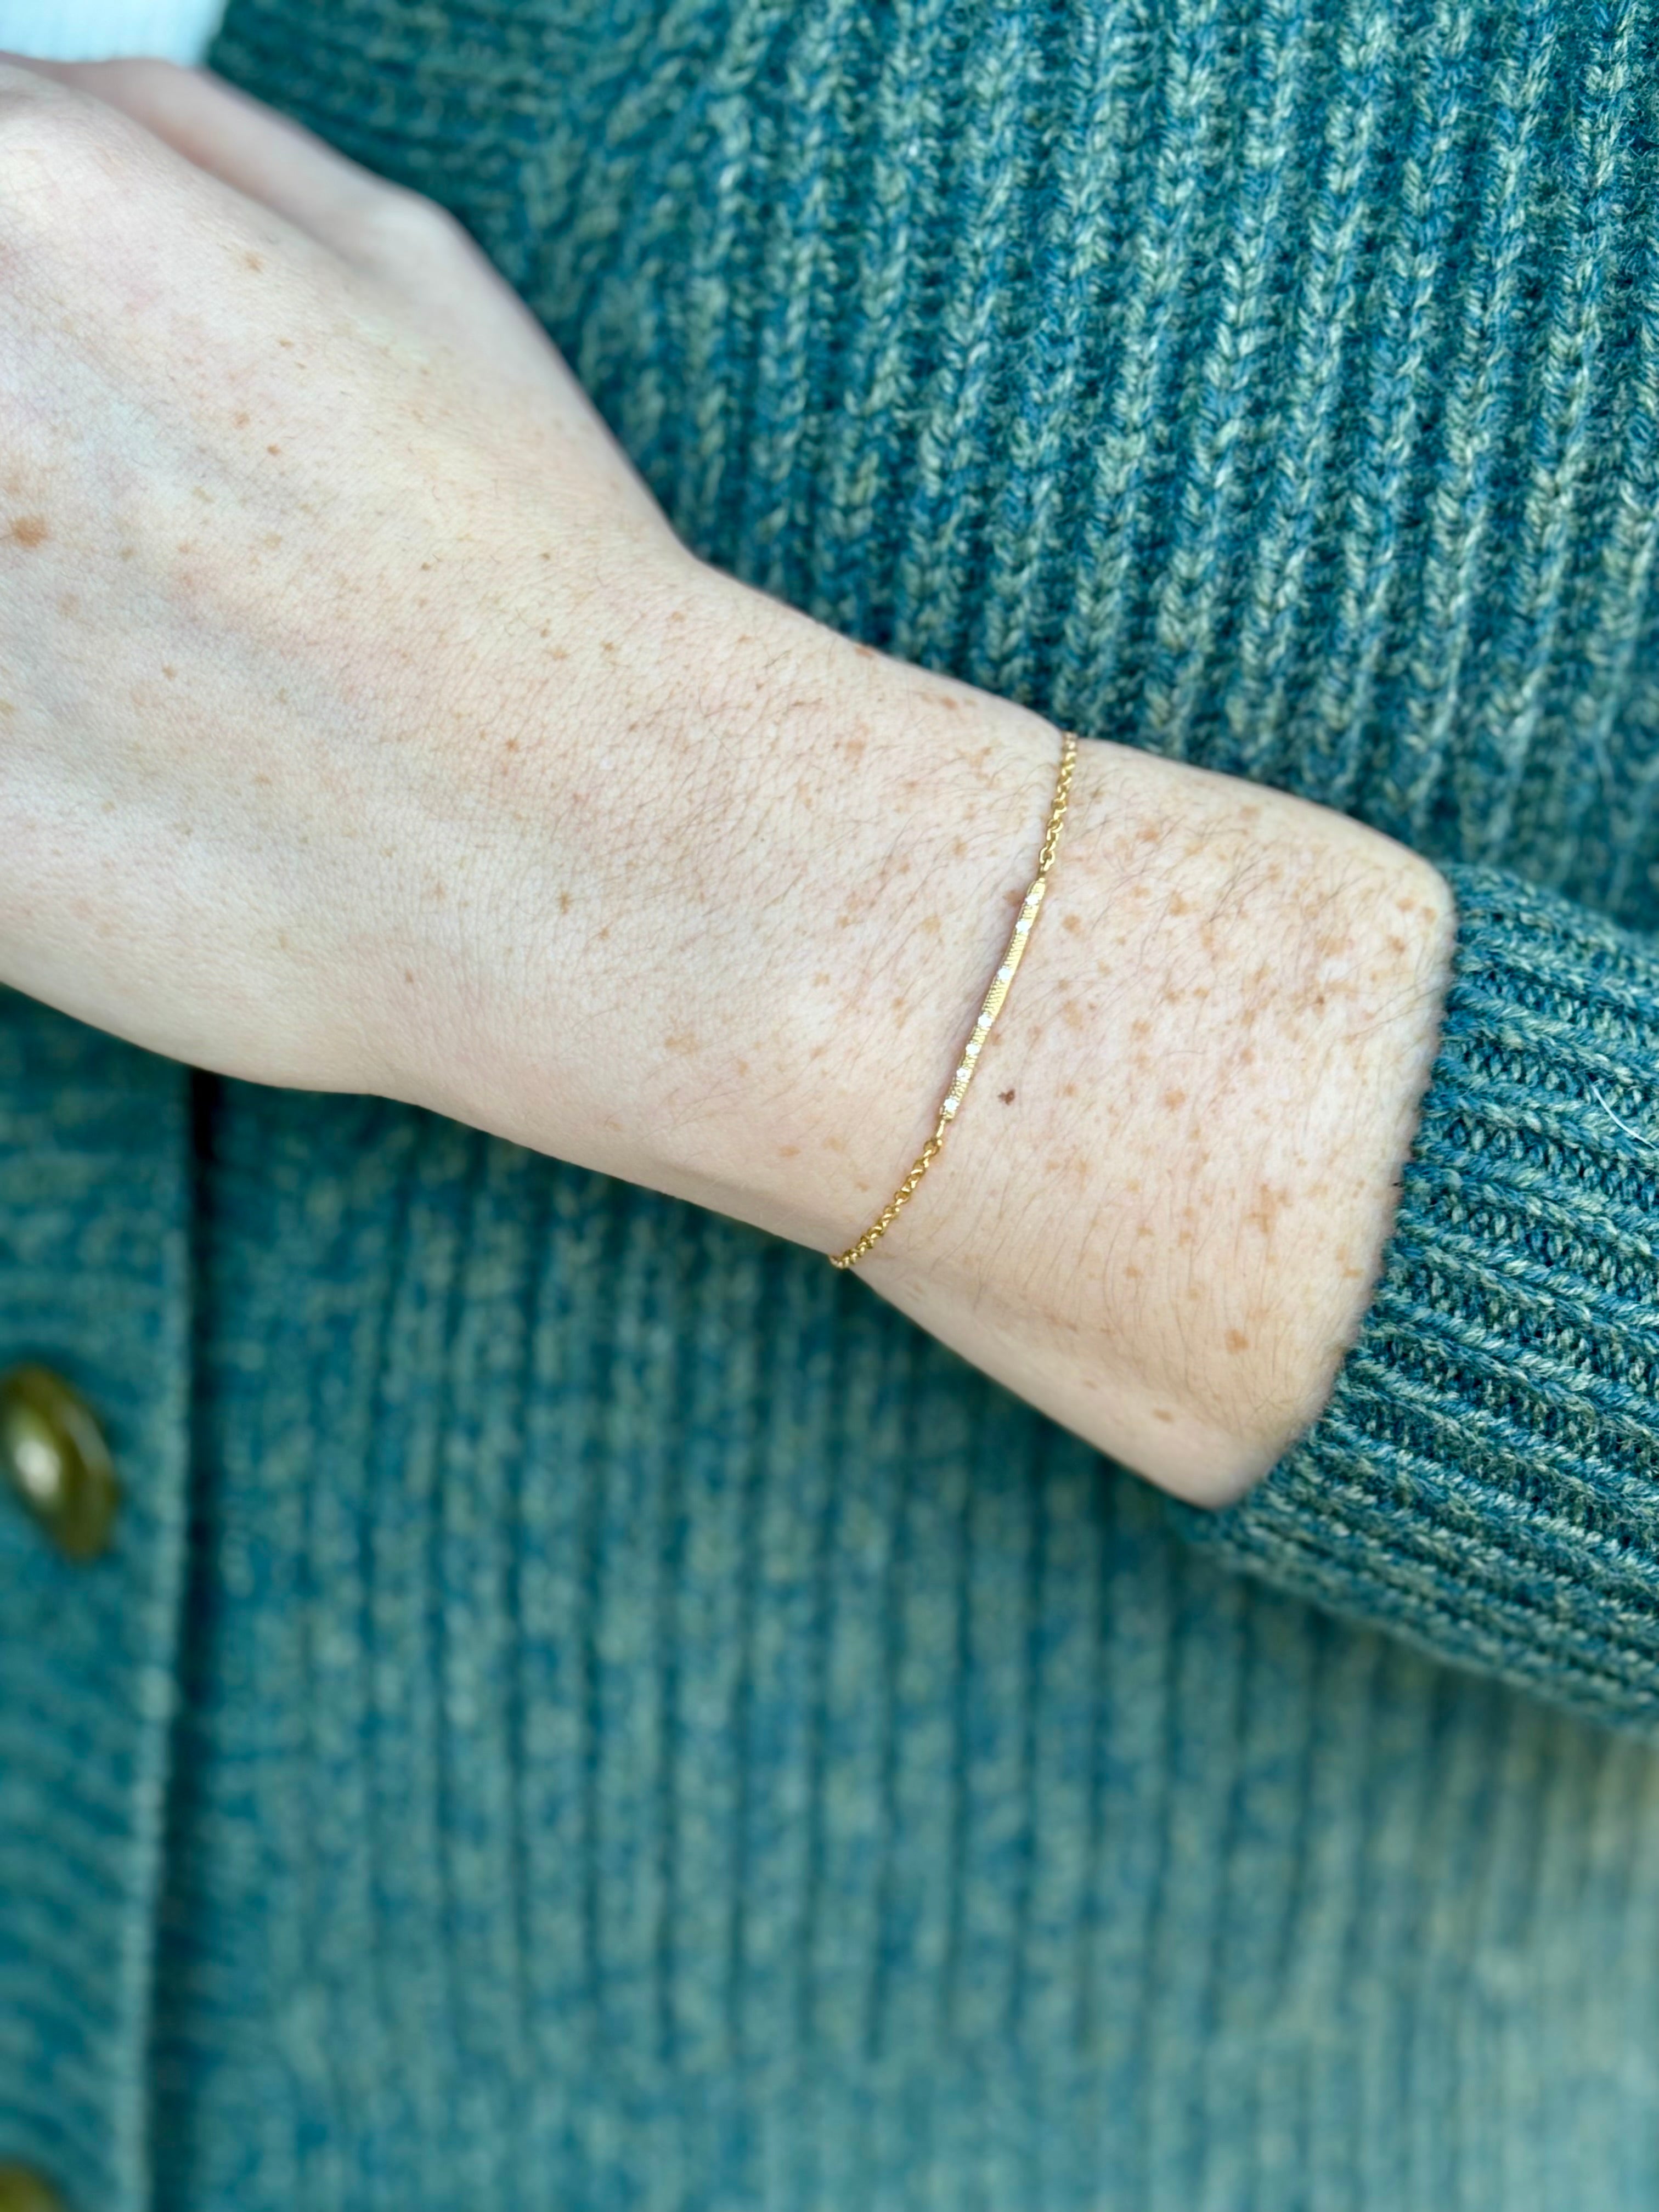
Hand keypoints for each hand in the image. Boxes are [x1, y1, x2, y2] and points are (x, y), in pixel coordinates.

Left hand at [0, 57, 1455, 1504]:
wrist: (610, 858)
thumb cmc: (534, 572)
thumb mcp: (401, 265)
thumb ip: (167, 145)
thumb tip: (32, 120)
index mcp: (37, 206)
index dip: (22, 321)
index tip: (91, 404)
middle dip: (26, 460)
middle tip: (148, 553)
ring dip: (24, 606)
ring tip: (157, 661)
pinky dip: (25, 753)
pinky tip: (136, 769)